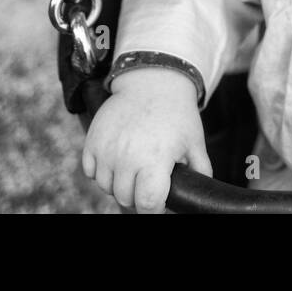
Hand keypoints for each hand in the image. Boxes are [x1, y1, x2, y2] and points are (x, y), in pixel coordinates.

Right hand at [82, 67, 212, 213]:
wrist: (152, 82)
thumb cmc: (176, 113)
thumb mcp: (194, 142)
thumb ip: (200, 170)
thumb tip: (201, 192)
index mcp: (155, 161)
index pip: (147, 204)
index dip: (154, 209)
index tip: (159, 203)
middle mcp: (127, 158)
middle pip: (126, 198)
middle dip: (138, 195)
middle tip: (148, 180)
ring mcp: (106, 150)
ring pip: (107, 187)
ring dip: (119, 183)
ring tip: (134, 167)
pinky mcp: (92, 141)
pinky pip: (90, 171)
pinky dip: (101, 171)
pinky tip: (117, 159)